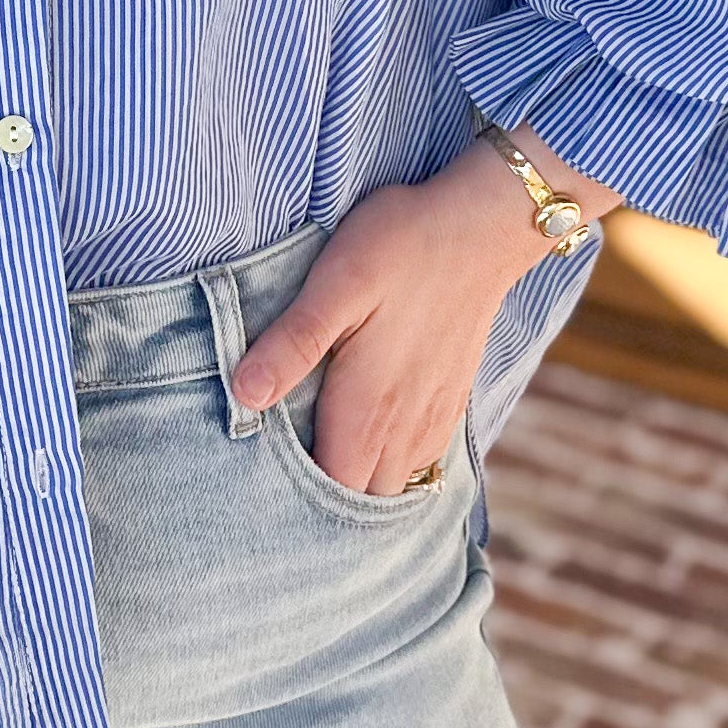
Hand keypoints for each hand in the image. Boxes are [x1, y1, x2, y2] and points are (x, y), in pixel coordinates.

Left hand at [225, 130, 612, 496]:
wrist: (483, 225)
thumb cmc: (403, 246)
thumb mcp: (336, 282)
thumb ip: (292, 343)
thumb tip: (244, 396)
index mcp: (368, 410)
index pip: (329, 495)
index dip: (292, 502)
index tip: (258, 484)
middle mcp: (404, 429)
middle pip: (359, 501)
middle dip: (322, 502)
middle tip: (277, 473)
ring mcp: (432, 419)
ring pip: (391, 486)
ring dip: (357, 483)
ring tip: (315, 457)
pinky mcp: (449, 402)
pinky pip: (417, 463)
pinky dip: (388, 465)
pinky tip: (364, 437)